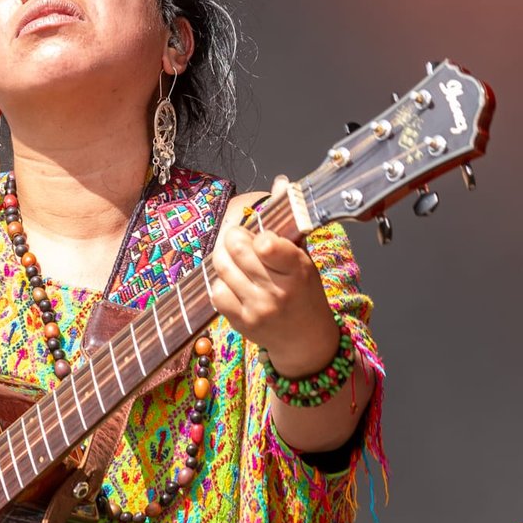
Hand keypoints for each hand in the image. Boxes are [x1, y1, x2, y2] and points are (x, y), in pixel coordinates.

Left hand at [209, 176, 339, 376]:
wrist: (307, 340)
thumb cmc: (306, 294)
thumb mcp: (305, 258)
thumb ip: (289, 224)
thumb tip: (280, 183)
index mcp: (298, 270)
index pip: (266, 243)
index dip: (258, 233)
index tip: (261, 236)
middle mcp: (277, 291)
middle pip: (236, 250)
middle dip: (233, 237)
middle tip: (238, 238)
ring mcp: (257, 309)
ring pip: (222, 268)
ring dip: (223, 257)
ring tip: (234, 258)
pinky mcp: (241, 323)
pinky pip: (216, 292)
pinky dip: (221, 282)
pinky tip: (234, 282)